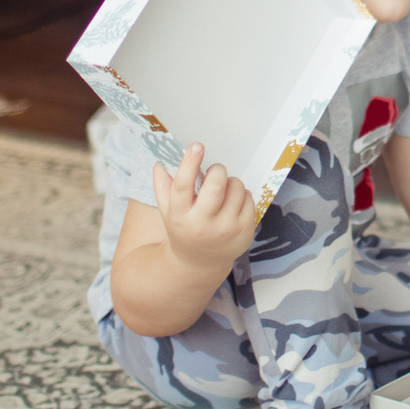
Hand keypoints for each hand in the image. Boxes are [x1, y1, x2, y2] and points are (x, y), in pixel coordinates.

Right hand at [151, 143, 255, 273]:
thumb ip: (163, 186)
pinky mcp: (244, 232)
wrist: (199, 262)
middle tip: (214, 172)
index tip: (197, 146)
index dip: (189, 163)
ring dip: (230, 182)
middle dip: (217, 171)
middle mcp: (202, 225)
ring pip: (236, 188)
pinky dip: (242, 195)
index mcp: (179, 216)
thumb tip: (160, 161)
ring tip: (222, 192)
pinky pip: (249, 198)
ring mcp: (225, 230)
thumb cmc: (183, 227)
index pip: (183, 186)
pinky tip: (231, 205)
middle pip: (216, 185)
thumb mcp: (167, 211)